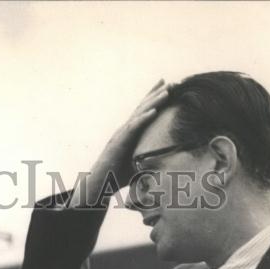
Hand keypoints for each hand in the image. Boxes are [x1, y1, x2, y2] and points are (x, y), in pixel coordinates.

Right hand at [70, 80, 170, 207]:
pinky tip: (154, 111)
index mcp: (129, 133)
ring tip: (166, 91)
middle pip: (142, 108)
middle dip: (156, 94)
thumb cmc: (116, 176)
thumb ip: (148, 159)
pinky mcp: (119, 142)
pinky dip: (144, 119)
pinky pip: (133, 128)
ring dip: (153, 102)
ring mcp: (121, 135)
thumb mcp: (137, 165)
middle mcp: (125, 130)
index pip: (143, 112)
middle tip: (171, 83)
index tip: (166, 87)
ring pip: (139, 114)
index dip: (154, 98)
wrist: (99, 184)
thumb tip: (166, 163)